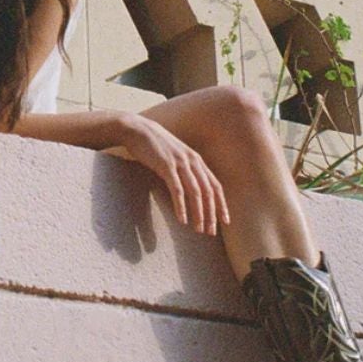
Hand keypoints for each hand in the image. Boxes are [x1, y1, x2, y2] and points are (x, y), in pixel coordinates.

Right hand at [114, 114, 229, 237]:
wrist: (137, 129)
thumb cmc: (155, 145)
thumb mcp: (175, 156)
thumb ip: (185, 169)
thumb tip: (191, 188)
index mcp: (197, 160)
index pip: (215, 186)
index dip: (221, 204)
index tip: (224, 221)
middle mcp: (192, 161)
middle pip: (208, 192)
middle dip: (211, 214)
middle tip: (210, 232)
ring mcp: (180, 163)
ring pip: (195, 193)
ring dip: (199, 213)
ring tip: (198, 229)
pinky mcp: (166, 166)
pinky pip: (177, 190)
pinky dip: (181, 206)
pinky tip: (182, 219)